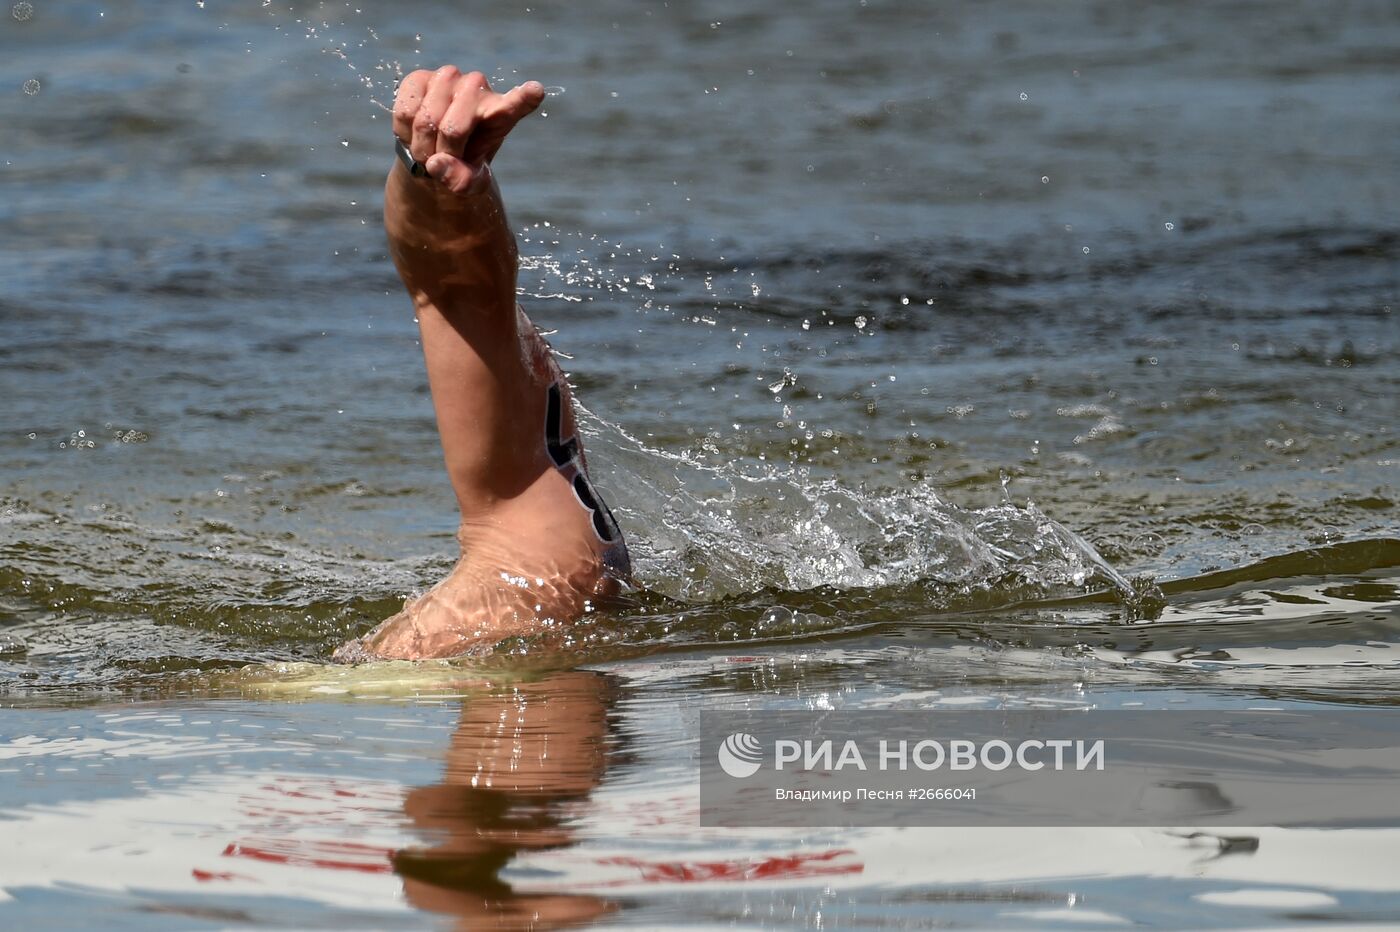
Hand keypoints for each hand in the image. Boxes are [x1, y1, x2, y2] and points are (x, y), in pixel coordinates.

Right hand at [392, 66, 544, 194]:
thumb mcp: (469, 182)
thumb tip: (438, 164)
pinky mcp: (419, 78)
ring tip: (429, 150)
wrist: (434, 150)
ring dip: (422, 146)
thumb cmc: (461, 163)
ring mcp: (449, 78)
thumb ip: (461, 180)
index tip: (535, 90)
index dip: (524, 97)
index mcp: (502, 112)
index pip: (517, 103)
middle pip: (454, 129)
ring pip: (426, 121)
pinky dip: (405, 133)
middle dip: (443, 153)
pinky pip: (406, 113)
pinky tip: (415, 134)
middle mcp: (478, 86)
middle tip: (443, 160)